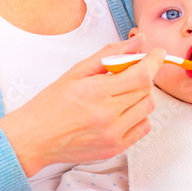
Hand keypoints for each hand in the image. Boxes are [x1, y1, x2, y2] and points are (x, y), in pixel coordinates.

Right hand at [0, 34, 164, 175]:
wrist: (34, 138)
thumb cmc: (50, 104)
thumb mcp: (77, 71)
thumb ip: (110, 54)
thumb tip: (139, 42)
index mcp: (96, 92)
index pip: (141, 74)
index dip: (154, 61)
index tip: (157, 53)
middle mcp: (107, 115)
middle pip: (147, 90)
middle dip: (143, 76)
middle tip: (128, 73)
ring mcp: (113, 135)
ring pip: (147, 108)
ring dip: (140, 96)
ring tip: (120, 94)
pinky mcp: (115, 148)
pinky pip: (143, 128)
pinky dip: (138, 116)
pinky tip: (121, 111)